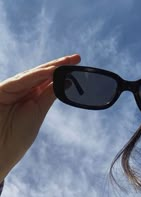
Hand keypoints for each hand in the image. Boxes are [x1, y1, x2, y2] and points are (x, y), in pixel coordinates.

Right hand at [0, 54, 80, 180]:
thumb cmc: (16, 138)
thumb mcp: (38, 113)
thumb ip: (49, 96)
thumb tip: (66, 80)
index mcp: (32, 98)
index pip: (49, 80)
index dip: (62, 71)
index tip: (78, 62)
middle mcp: (22, 90)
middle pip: (43, 74)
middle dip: (59, 65)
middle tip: (77, 58)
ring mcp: (12, 89)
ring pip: (34, 74)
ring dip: (51, 68)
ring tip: (67, 62)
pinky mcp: (3, 89)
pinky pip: (21, 80)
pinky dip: (37, 75)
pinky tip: (51, 71)